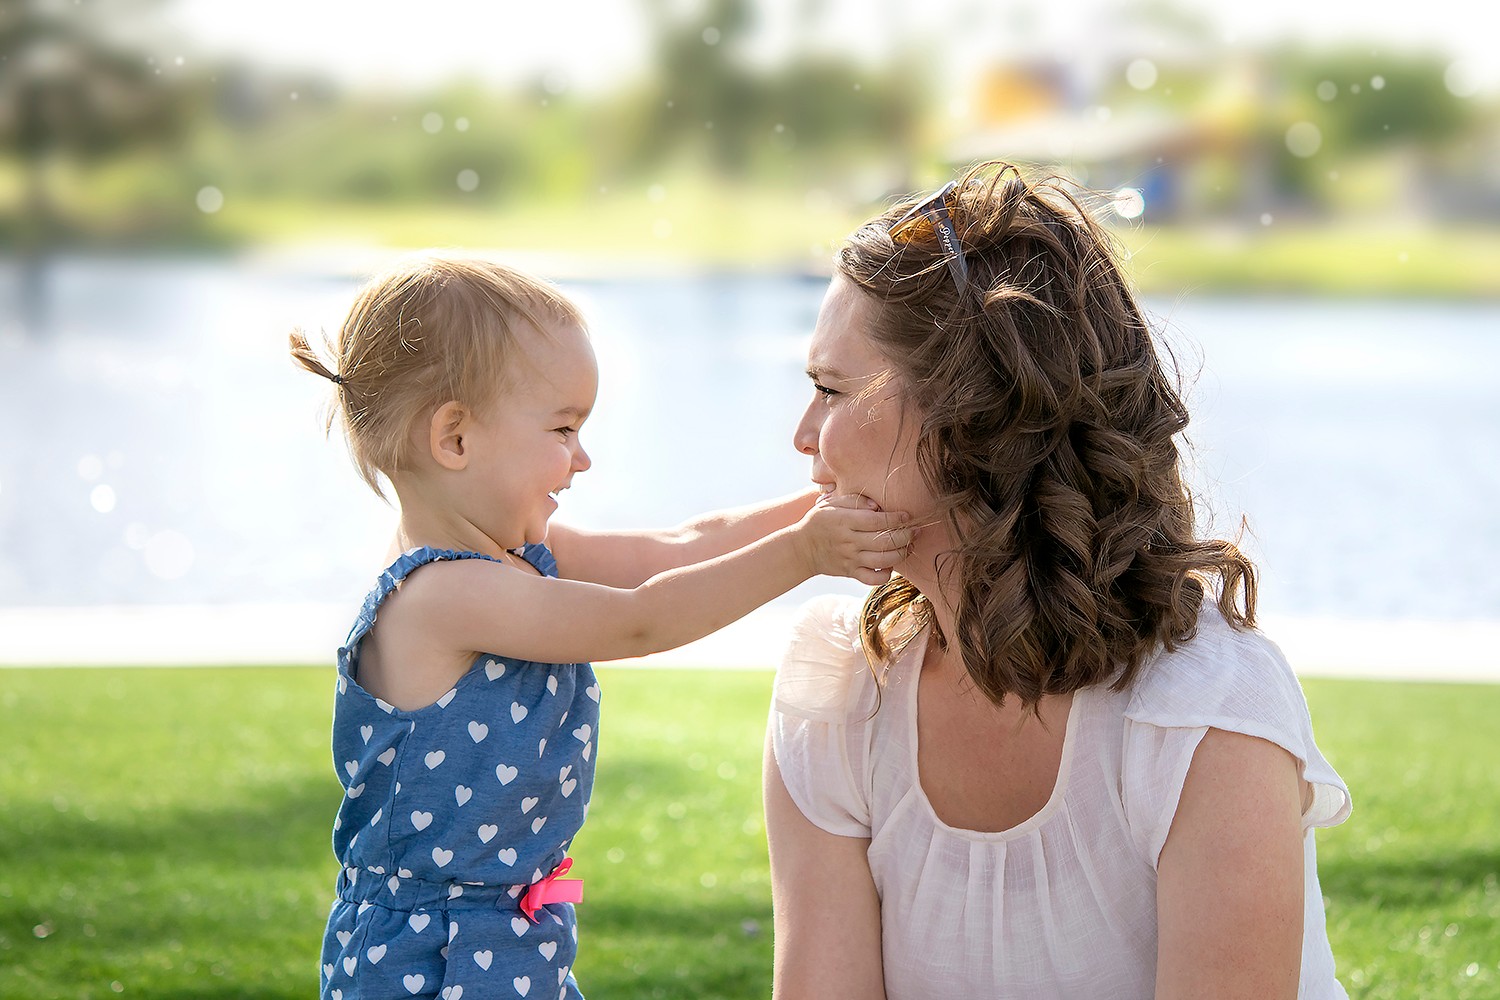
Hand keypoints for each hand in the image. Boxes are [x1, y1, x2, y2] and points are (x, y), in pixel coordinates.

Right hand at [795, 493, 911, 584]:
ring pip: (884, 560)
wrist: (802, 549)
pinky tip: (890, 565)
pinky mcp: (851, 573)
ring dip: (902, 553)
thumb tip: (878, 505)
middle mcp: (849, 541)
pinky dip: (886, 574)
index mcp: (845, 521)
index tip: (907, 515)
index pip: (877, 521)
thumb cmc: (819, 522)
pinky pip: (873, 579)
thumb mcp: (831, 503)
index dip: (896, 519)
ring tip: (909, 545)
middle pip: (885, 541)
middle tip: (915, 530)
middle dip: (905, 536)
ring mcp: (851, 559)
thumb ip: (854, 500)